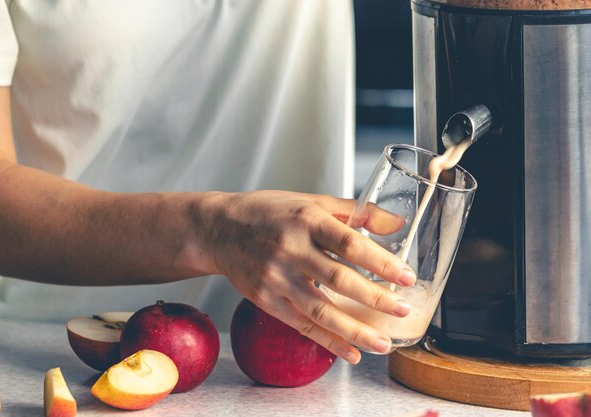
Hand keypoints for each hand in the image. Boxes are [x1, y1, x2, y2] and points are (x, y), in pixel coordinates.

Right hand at [194, 190, 415, 363]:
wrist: (219, 229)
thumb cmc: (268, 212)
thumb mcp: (311, 202)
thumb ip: (355, 212)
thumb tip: (397, 223)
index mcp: (306, 220)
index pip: (349, 244)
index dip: (380, 262)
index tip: (405, 276)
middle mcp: (290, 249)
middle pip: (338, 280)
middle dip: (374, 299)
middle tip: (402, 310)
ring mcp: (275, 277)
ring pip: (321, 309)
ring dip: (355, 330)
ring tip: (383, 343)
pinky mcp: (265, 298)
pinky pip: (301, 324)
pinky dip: (328, 341)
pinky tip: (351, 351)